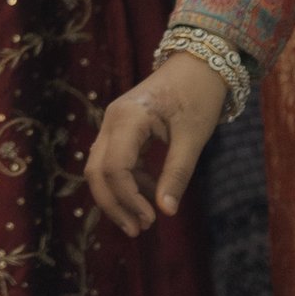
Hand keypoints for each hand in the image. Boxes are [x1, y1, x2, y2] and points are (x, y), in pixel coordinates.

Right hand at [86, 51, 231, 233]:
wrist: (198, 64)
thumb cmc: (198, 97)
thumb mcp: (193, 138)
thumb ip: (177, 174)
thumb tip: (166, 212)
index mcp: (127, 119)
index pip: (113, 168)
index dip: (127, 199)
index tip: (152, 220)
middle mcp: (112, 120)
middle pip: (96, 170)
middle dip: (113, 204)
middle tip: (138, 230)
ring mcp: (113, 123)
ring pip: (100, 167)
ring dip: (116, 196)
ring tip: (143, 220)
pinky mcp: (121, 128)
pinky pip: (113, 160)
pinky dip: (126, 182)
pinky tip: (147, 194)